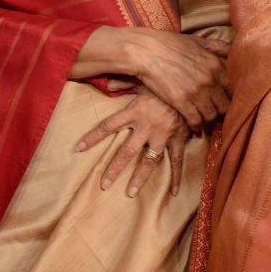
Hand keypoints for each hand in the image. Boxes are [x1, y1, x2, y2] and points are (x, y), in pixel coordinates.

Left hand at [75, 89, 189, 196]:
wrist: (192, 85)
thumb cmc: (164, 81)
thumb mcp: (143, 78)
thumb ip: (123, 81)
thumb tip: (106, 82)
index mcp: (135, 111)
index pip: (108, 126)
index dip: (92, 137)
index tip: (78, 149)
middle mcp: (147, 126)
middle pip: (127, 151)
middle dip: (115, 169)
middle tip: (104, 184)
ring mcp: (163, 135)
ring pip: (149, 161)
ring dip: (140, 178)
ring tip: (130, 193)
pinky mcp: (179, 139)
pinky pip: (177, 161)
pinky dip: (176, 177)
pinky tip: (174, 192)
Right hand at [124, 30, 229, 128]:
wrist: (146, 51)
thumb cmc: (171, 43)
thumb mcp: (199, 41)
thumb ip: (218, 46)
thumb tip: (233, 49)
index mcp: (216, 64)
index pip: (233, 89)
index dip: (231, 98)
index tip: (225, 101)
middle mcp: (210, 79)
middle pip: (225, 105)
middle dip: (221, 111)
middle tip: (215, 114)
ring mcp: (196, 91)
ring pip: (211, 115)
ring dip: (208, 120)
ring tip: (204, 120)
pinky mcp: (181, 102)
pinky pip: (196, 120)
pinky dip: (196, 125)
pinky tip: (194, 126)